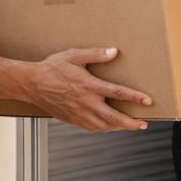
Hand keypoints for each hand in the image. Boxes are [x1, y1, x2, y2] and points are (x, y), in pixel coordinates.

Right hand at [22, 47, 152, 131]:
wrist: (32, 84)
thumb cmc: (52, 68)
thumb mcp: (73, 56)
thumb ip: (95, 54)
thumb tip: (114, 52)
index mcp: (89, 86)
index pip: (117, 93)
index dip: (135, 98)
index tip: (148, 101)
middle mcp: (86, 103)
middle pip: (114, 118)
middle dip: (131, 122)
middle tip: (143, 124)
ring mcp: (79, 113)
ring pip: (104, 126)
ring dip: (119, 127)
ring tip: (130, 125)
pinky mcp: (73, 119)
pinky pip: (92, 128)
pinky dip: (104, 128)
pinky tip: (109, 126)